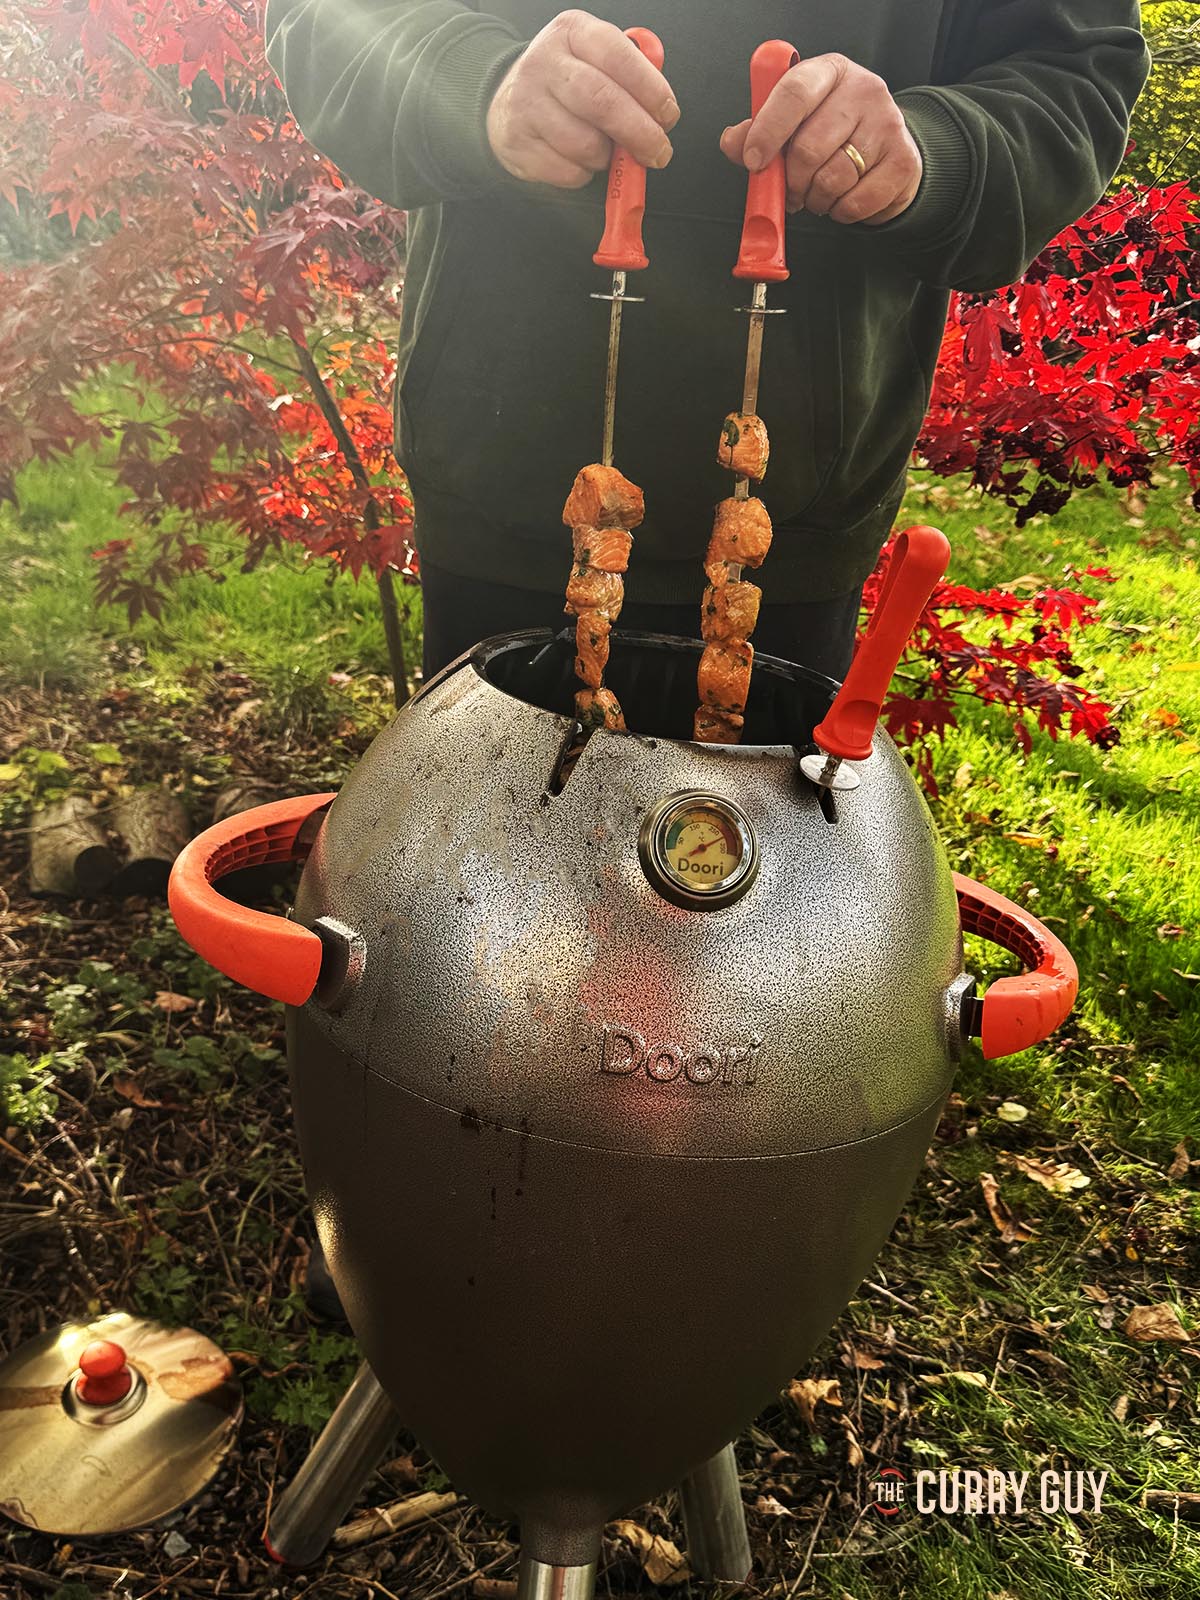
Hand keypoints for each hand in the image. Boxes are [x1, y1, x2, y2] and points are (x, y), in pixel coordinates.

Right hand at [487, 10, 678, 188]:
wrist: (509, 100)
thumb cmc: (566, 82)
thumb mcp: (594, 58)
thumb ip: (630, 75)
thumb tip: (662, 111)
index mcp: (572, 32)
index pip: (618, 57)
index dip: (651, 90)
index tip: (668, 115)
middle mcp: (545, 63)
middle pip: (603, 102)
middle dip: (640, 133)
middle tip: (658, 152)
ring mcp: (527, 103)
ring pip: (585, 144)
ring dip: (607, 157)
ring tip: (607, 151)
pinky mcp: (518, 142)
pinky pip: (567, 171)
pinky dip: (584, 173)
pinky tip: (580, 160)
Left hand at [720, 53, 921, 224]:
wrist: (885, 150)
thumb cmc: (830, 133)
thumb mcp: (792, 122)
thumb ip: (757, 131)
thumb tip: (733, 142)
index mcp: (828, 71)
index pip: (794, 93)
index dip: (768, 130)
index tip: (753, 160)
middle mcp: (862, 90)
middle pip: (809, 147)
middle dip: (790, 181)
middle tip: (789, 191)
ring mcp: (887, 123)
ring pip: (832, 180)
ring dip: (814, 199)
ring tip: (816, 193)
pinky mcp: (902, 160)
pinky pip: (855, 203)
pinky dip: (839, 212)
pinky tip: (840, 199)